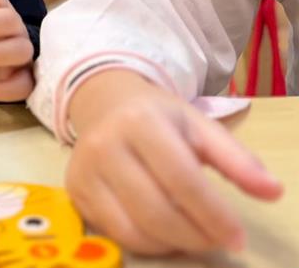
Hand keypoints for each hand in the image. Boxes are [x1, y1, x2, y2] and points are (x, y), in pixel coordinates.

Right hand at [66, 69, 283, 255]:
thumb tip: (273, 192)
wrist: (103, 104)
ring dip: (172, 244)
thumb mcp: (199, 126)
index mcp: (140, 122)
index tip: (237, 237)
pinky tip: (163, 230)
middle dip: (195, 236)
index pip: (182, 179)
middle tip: (216, 239)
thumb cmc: (158, 117)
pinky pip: (115, 233)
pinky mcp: (74, 191)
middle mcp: (105, 144)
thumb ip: (237, 159)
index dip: (214, 215)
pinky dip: (147, 242)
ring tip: (192, 235)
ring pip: (133, 229)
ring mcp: (85, 170)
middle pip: (156, 211)